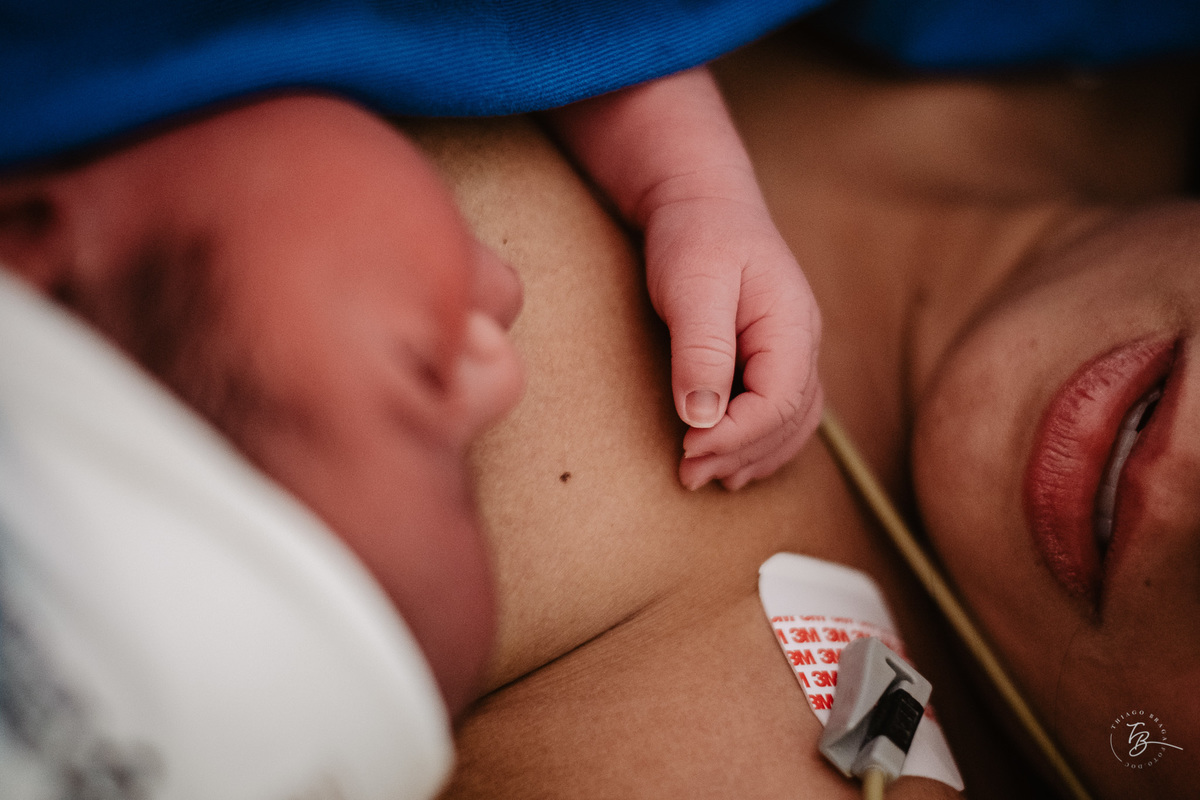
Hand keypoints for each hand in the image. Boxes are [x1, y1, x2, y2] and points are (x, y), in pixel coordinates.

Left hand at [643, 195, 822, 489]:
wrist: (703, 201)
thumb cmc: (696, 236)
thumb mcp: (692, 286)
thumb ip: (700, 350)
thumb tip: (701, 417)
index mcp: (790, 324)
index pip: (779, 401)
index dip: (736, 436)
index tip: (687, 450)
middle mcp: (802, 342)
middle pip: (788, 421)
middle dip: (739, 454)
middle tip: (686, 476)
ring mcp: (793, 351)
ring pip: (791, 424)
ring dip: (751, 457)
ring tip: (705, 478)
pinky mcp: (773, 358)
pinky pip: (781, 413)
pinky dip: (759, 443)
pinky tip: (729, 462)